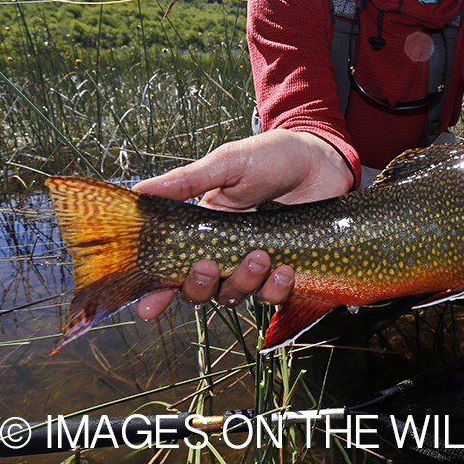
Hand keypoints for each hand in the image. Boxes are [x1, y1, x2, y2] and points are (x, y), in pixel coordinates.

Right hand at [133, 129, 351, 318]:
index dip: (156, 292)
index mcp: (204, 229)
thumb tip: (139, 192)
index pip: (173, 268)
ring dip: (242, 283)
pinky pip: (274, 296)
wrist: (323, 159)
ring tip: (260, 256)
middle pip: (200, 291)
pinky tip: (285, 268)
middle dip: (200, 285)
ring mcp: (257, 264)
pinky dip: (276, 289)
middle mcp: (226, 252)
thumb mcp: (228, 163)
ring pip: (236, 296)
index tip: (147, 307)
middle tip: (210, 265)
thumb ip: (187, 181)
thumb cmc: (274, 156)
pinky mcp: (288, 270)